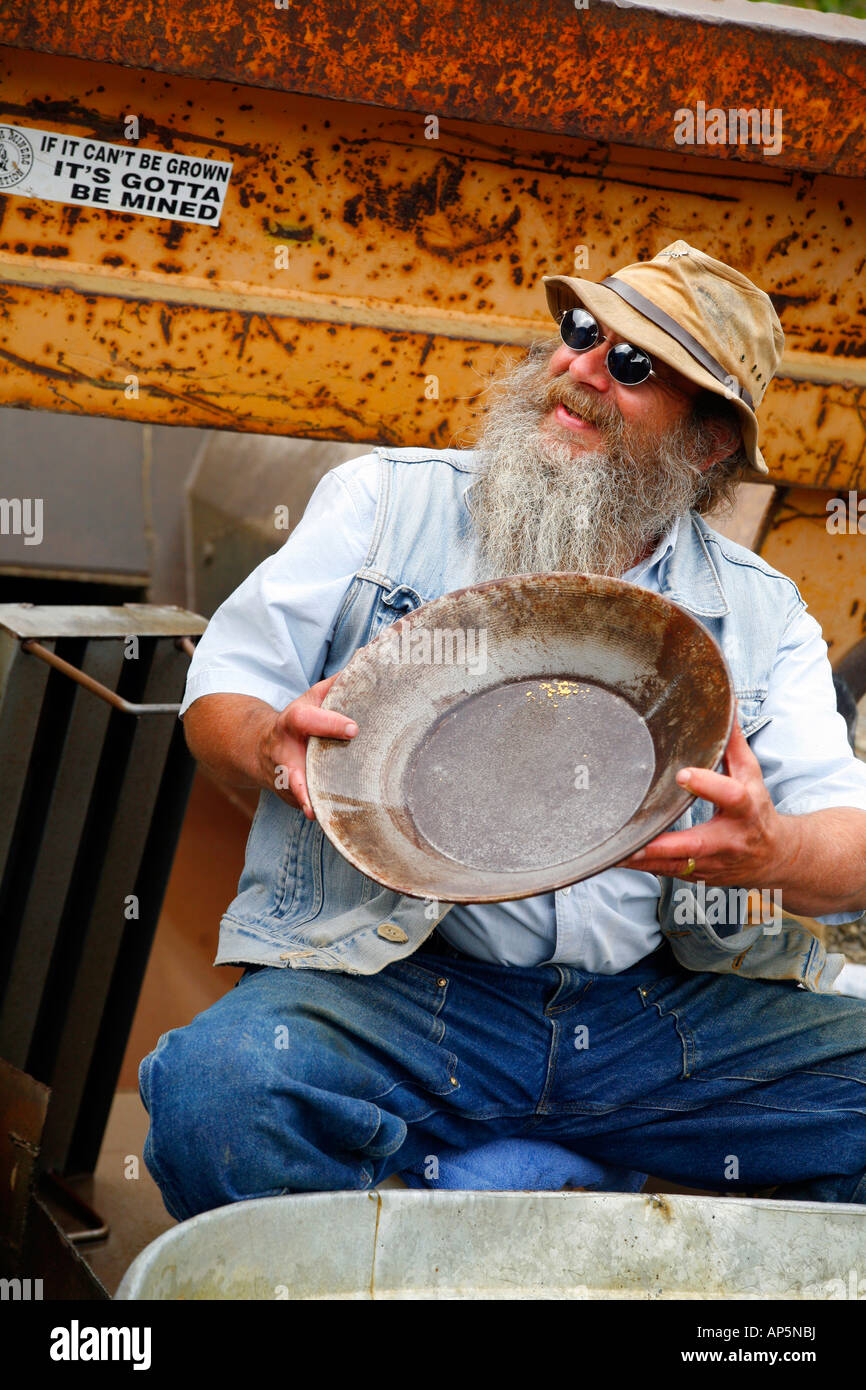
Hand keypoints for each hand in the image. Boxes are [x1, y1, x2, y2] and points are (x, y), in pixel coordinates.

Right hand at [257, 673, 357, 819]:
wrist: (259, 749)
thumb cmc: (299, 722)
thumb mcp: (312, 699)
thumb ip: (335, 685)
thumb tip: (366, 659)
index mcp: (292, 724)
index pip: (308, 721)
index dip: (329, 723)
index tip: (354, 729)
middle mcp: (284, 754)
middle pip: (289, 769)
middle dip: (298, 782)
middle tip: (311, 794)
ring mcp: (285, 779)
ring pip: (295, 794)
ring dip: (305, 804)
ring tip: (313, 814)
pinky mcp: (292, 799)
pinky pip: (307, 807)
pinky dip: (319, 814)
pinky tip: (336, 822)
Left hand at [615, 707, 799, 886]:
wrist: (774, 857)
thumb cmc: (757, 811)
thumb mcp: (752, 776)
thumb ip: (734, 745)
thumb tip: (725, 708)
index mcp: (744, 809)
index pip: (730, 796)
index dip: (708, 785)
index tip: (683, 775)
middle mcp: (729, 839)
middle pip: (696, 844)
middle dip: (665, 845)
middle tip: (636, 841)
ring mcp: (713, 863)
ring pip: (676, 866)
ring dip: (645, 861)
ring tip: (616, 853)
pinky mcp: (699, 875)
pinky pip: (668, 873)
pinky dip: (644, 868)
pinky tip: (620, 860)